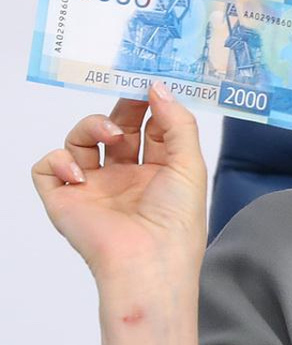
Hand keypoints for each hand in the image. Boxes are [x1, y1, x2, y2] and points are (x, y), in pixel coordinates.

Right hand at [31, 82, 208, 284]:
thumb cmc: (176, 220)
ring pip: (80, 141)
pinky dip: (58, 161)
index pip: (149, 127)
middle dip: (121, 108)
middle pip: (115, 128)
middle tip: (128, 92)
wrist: (147, 262)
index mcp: (158, 171)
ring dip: (91, 127)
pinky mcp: (64, 200)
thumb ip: (177, 122)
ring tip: (110, 137)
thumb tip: (158, 87)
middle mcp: (125, 178)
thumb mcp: (190, 164)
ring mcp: (94, 188)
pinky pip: (47, 168)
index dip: (150, 105)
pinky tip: (81, 174)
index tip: (150, 81)